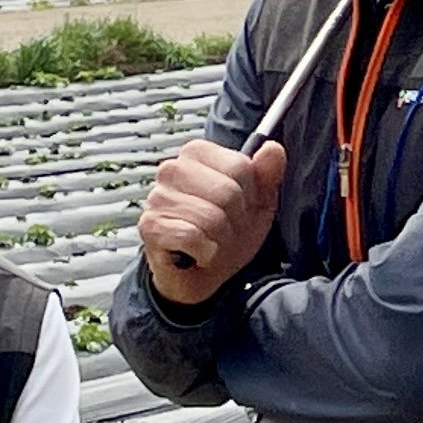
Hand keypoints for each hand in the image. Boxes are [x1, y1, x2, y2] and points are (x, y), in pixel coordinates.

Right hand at [140, 137, 290, 307]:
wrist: (201, 275)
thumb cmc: (225, 234)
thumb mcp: (258, 203)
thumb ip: (267, 174)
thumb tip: (273, 148)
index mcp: (197, 154)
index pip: (240, 166)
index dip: (249, 195)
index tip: (240, 208)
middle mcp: (172, 169)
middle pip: (227, 192)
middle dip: (235, 220)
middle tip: (225, 230)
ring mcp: (157, 197)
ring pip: (211, 217)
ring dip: (220, 239)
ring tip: (211, 241)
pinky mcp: (150, 226)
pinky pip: (192, 236)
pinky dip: (204, 252)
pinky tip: (197, 253)